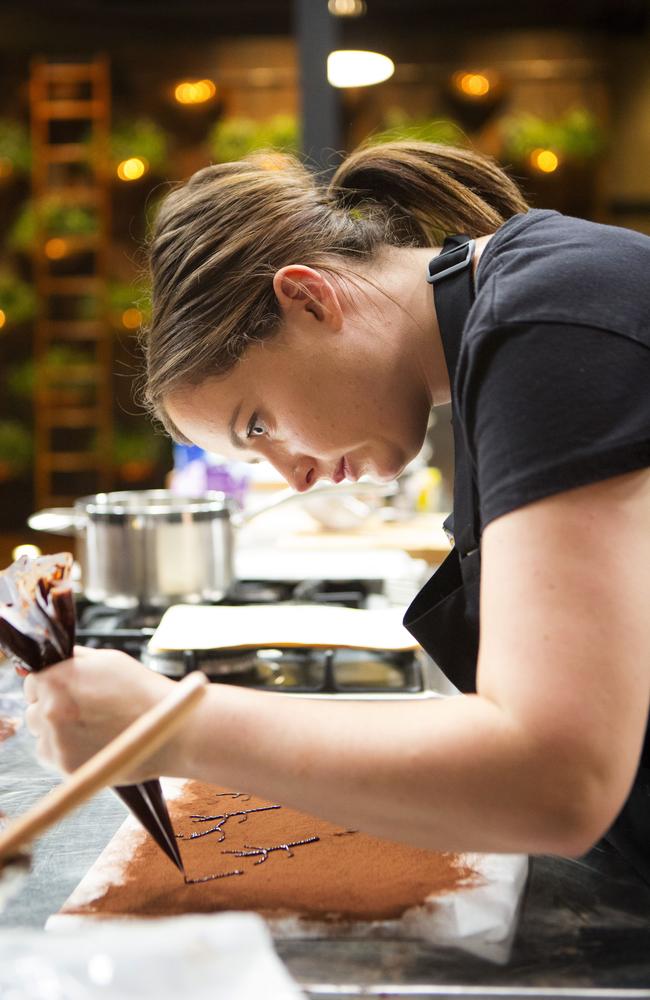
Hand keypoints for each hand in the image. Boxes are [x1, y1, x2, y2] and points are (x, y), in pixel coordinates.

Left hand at [23, 647, 177, 782]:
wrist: (171, 729)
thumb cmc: (142, 691)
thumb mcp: (107, 660)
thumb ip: (75, 660)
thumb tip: (53, 661)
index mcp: (57, 680)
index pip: (32, 683)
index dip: (49, 688)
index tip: (65, 694)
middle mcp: (50, 710)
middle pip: (33, 711)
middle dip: (52, 711)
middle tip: (82, 713)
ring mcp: (57, 740)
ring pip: (42, 736)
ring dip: (58, 733)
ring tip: (92, 729)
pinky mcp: (66, 766)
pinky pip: (53, 757)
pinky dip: (67, 752)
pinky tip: (93, 743)